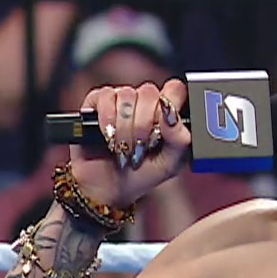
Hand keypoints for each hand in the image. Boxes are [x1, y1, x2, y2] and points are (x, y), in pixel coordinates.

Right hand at [70, 80, 192, 211]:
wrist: (107, 187)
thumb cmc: (141, 174)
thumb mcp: (169, 164)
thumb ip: (179, 139)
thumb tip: (172, 116)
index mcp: (165, 113)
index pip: (175, 89)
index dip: (170, 105)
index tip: (162, 129)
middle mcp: (144, 102)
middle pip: (149, 92)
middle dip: (144, 125)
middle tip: (140, 147)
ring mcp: (120, 100)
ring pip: (127, 95)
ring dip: (124, 127)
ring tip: (123, 148)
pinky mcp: (97, 101)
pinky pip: (105, 97)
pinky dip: (107, 119)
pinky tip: (107, 136)